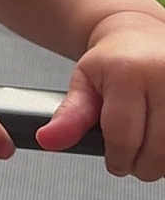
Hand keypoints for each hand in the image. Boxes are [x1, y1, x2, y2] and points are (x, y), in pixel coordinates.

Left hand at [36, 11, 164, 180]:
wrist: (138, 36)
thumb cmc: (110, 61)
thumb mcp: (83, 82)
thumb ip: (68, 115)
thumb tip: (46, 140)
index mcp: (127, 72)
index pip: (123, 136)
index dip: (117, 158)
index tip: (114, 161)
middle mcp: (162, 78)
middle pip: (154, 151)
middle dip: (138, 163)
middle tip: (128, 152)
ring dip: (158, 161)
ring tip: (144, 143)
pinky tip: (159, 136)